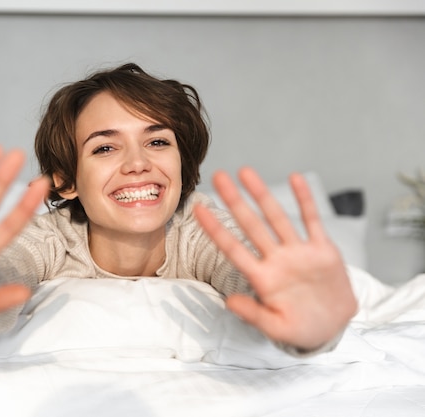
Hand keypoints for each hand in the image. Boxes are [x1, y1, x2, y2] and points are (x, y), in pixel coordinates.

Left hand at [193, 168, 356, 350]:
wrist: (333, 327)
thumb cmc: (300, 329)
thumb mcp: (277, 328)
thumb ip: (254, 315)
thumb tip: (228, 301)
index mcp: (263, 278)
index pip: (233, 249)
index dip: (216, 230)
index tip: (198, 211)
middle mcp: (277, 260)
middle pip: (252, 225)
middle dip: (235, 201)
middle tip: (218, 177)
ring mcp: (299, 253)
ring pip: (277, 218)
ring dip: (262, 195)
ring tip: (246, 172)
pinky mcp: (323, 250)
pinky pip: (312, 221)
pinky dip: (305, 200)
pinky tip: (295, 179)